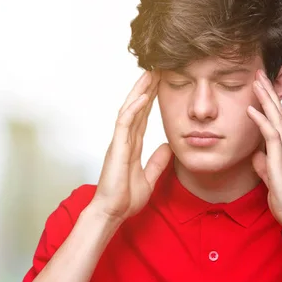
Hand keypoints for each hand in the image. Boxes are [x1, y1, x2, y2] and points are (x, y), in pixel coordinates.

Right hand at [92, 70, 172, 220]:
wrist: (113, 212)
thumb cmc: (125, 199)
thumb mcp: (149, 178)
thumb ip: (157, 162)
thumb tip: (168, 148)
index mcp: (132, 146)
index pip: (143, 117)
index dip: (150, 100)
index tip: (160, 84)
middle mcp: (125, 140)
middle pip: (136, 108)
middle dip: (146, 88)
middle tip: (156, 68)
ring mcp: (119, 142)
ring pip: (129, 109)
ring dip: (139, 91)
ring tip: (150, 73)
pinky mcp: (116, 148)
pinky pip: (124, 123)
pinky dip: (133, 108)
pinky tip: (143, 96)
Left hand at [246, 70, 281, 225]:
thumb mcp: (269, 177)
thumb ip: (263, 163)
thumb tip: (256, 153)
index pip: (278, 119)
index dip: (269, 101)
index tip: (260, 86)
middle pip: (279, 112)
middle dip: (268, 92)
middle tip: (259, 73)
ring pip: (277, 118)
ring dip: (266, 99)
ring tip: (256, 81)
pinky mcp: (281, 161)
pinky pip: (271, 136)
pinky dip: (261, 121)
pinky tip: (252, 109)